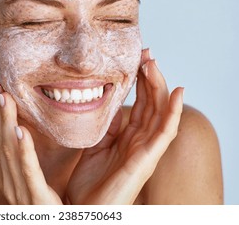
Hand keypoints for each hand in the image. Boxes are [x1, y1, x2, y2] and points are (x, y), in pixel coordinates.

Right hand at [0, 84, 61, 203]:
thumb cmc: (50, 211)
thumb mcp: (35, 184)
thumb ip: (28, 162)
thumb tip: (25, 135)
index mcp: (8, 179)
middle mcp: (9, 185)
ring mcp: (21, 193)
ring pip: (9, 151)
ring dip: (4, 122)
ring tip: (3, 97)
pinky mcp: (38, 200)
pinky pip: (28, 171)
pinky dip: (22, 149)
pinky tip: (20, 129)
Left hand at [66, 49, 183, 203]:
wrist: (85, 210)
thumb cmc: (90, 183)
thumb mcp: (94, 146)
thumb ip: (104, 128)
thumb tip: (105, 104)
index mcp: (126, 138)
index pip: (137, 103)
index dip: (137, 81)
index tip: (134, 59)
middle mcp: (139, 141)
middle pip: (149, 103)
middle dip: (148, 77)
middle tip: (145, 53)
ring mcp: (145, 150)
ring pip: (158, 112)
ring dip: (158, 86)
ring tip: (154, 63)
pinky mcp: (147, 159)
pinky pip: (164, 133)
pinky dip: (173, 112)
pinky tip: (177, 93)